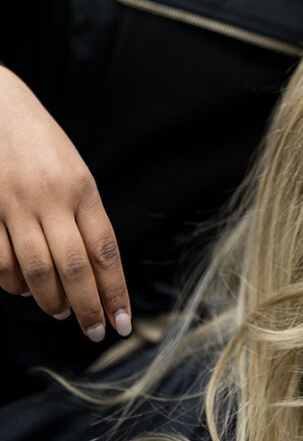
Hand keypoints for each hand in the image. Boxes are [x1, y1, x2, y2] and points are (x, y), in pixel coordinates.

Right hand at [0, 66, 131, 340]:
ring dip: (52, 302)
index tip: (122, 321)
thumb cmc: (40, 141)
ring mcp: (15, 206)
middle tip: (95, 331)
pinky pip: (1, 263)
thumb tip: (92, 266)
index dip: (114, 289)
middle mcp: (51, 199)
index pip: (104, 249)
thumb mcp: (73, 169)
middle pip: (74, 268)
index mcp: (81, 187)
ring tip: (63, 313)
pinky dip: (13, 285)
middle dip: (88, 307)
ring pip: (37, 272)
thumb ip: (83, 212)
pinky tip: (24, 290)